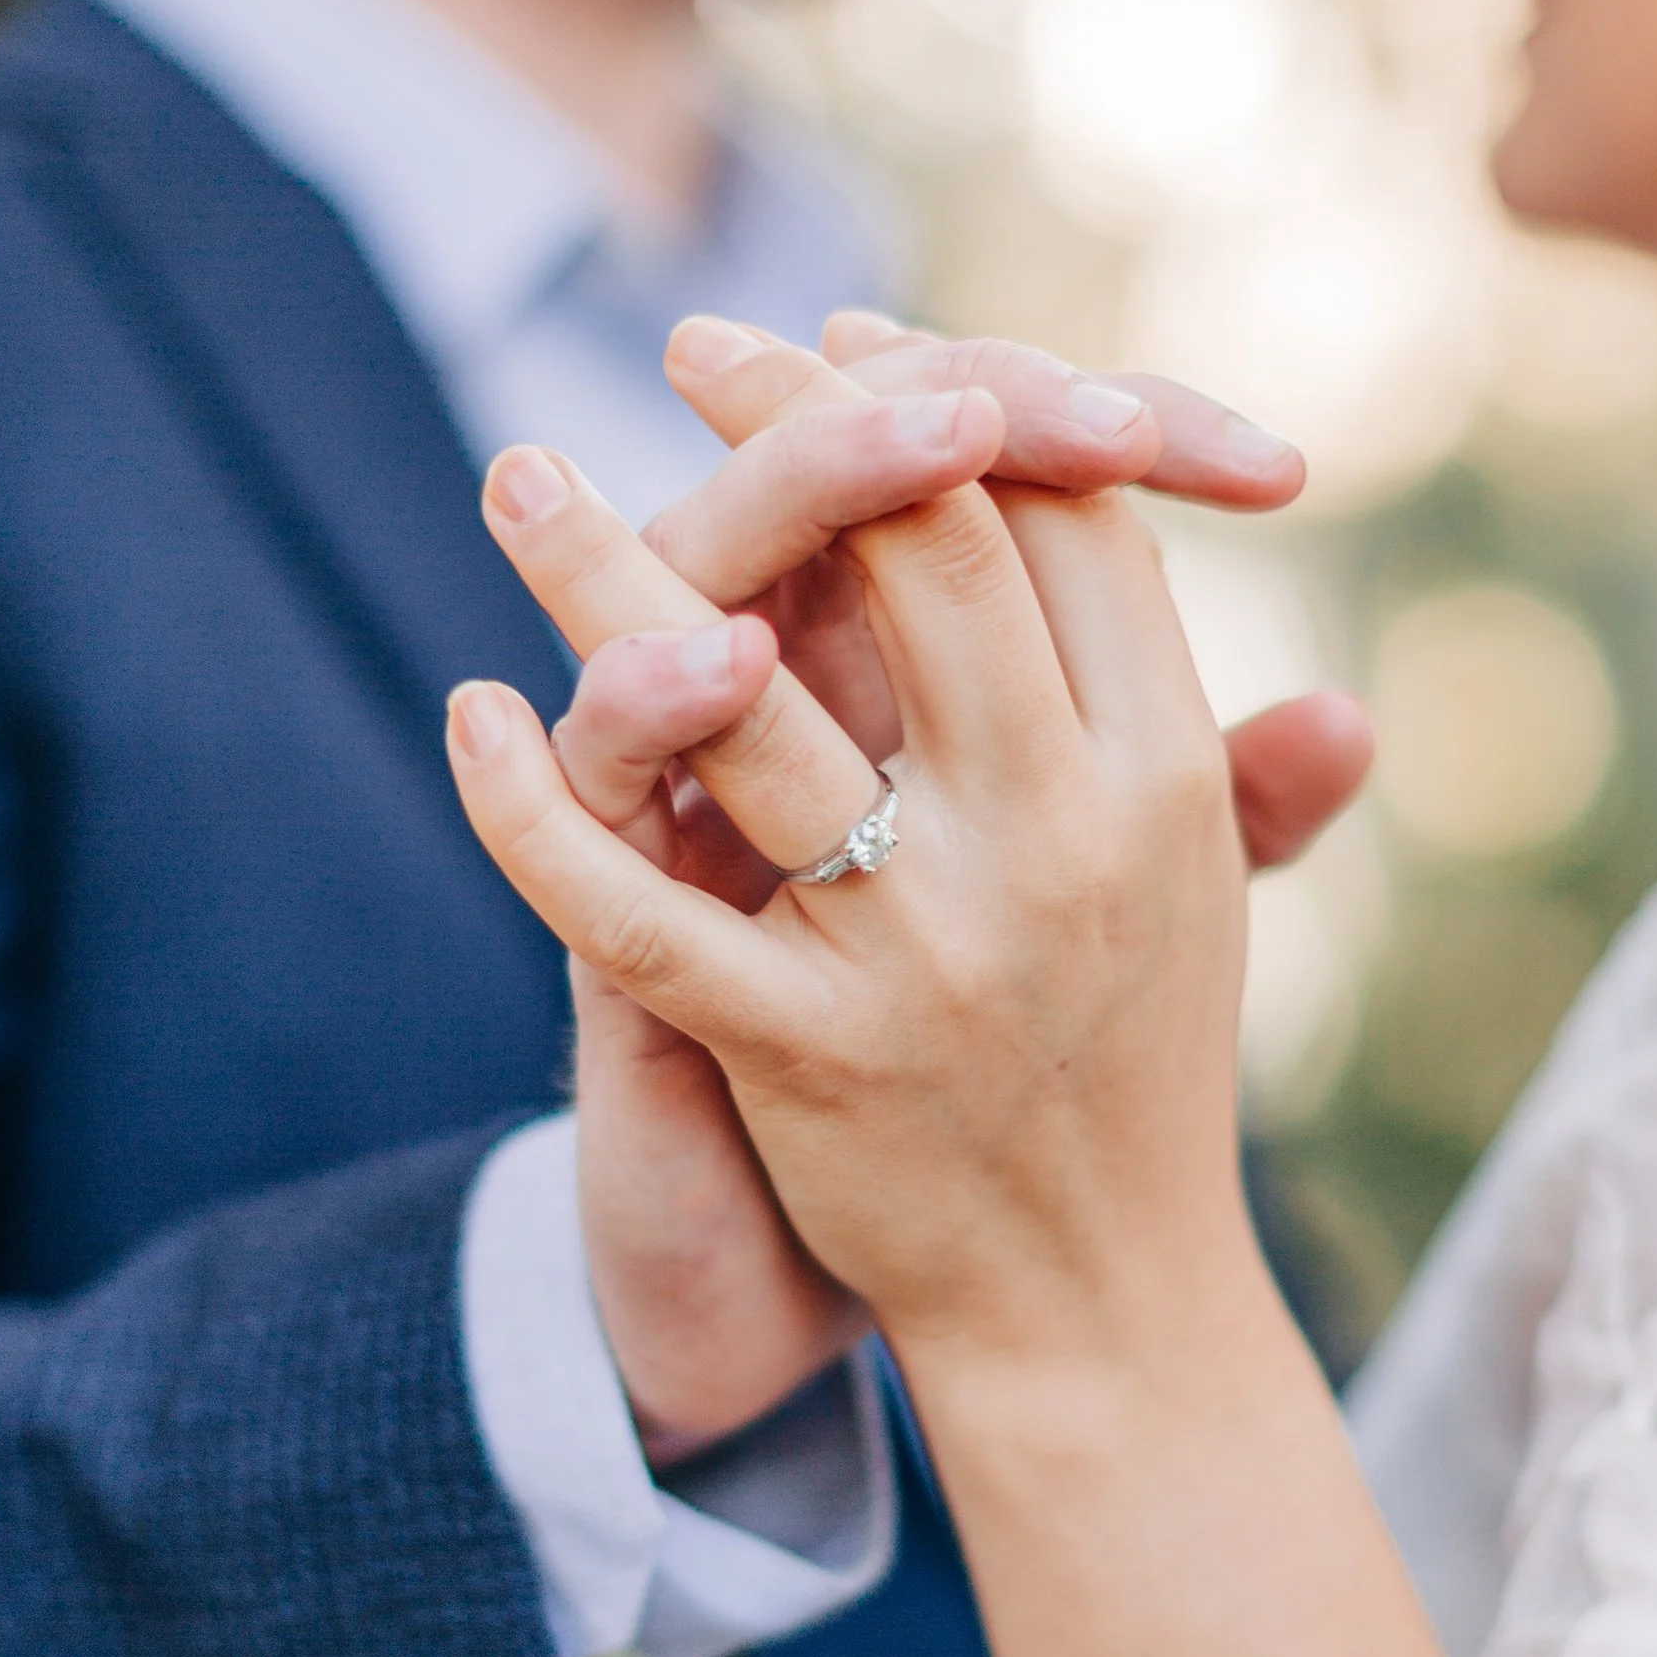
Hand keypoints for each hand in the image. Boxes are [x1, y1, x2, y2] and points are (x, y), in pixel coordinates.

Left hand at [456, 336, 1371, 1431]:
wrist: (1106, 1316)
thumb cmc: (1135, 1064)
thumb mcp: (1194, 876)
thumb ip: (1172, 678)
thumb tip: (1129, 476)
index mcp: (1164, 777)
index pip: (1062, 519)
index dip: (954, 399)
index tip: (844, 340)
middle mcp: (1061, 842)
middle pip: (931, 553)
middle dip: (799, 423)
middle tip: (691, 346)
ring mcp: (926, 952)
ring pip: (751, 709)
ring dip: (612, 576)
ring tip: (520, 469)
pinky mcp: (805, 1059)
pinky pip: (636, 914)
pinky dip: (534, 811)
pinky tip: (463, 716)